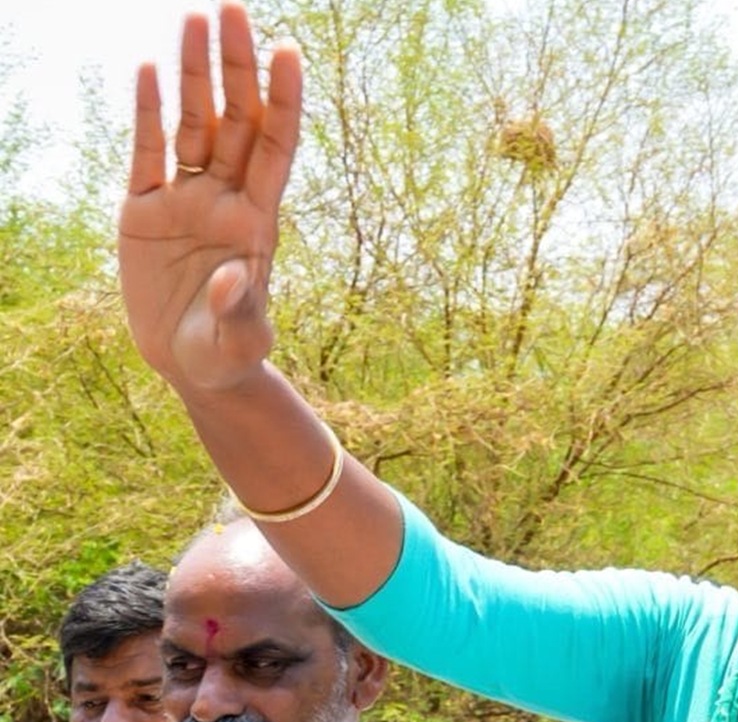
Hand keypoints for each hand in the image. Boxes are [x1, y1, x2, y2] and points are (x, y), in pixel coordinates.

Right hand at [120, 3, 301, 392]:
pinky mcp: (144, 211)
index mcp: (258, 220)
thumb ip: (239, 310)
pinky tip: (148, 70)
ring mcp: (185, 200)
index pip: (275, 146)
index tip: (289, 51)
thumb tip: (235, 278)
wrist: (193, 366)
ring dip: (193, 73)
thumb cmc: (229, 353)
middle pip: (235, 119)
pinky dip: (148, 113)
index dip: (283, 99)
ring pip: (192, 122)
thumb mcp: (238, 338)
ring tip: (193, 19)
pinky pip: (146, 152)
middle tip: (232, 9)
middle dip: (236, 65)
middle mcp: (225, 198)